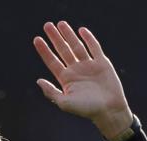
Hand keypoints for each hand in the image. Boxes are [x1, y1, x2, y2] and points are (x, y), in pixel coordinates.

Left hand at [33, 21, 132, 138]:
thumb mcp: (65, 103)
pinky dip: (89, 38)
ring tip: (61, 23)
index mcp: (66, 79)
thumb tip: (38, 81)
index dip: (44, 50)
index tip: (36, 39)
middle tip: (47, 25)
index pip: (52, 61)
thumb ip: (51, 92)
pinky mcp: (102, 63)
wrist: (109, 110)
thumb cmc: (86, 109)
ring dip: (69, 35)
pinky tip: (81, 30)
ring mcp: (89, 66)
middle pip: (63, 50)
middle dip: (55, 38)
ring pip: (76, 46)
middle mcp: (76, 70)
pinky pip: (94, 48)